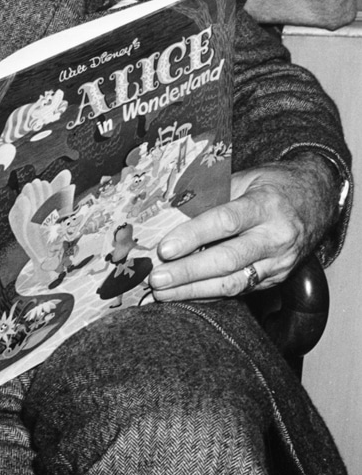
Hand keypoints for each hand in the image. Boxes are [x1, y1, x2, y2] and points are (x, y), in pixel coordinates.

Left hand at [148, 151, 340, 300]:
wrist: (318, 199)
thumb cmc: (274, 185)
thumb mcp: (245, 178)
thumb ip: (212, 195)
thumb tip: (169, 212)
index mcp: (265, 205)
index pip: (225, 223)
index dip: (193, 236)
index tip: (164, 248)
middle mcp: (275, 237)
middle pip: (227, 260)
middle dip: (188, 272)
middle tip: (157, 278)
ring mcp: (278, 262)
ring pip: (233, 283)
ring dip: (194, 291)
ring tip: (163, 293)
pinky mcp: (277, 278)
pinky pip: (240, 290)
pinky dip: (210, 294)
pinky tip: (185, 295)